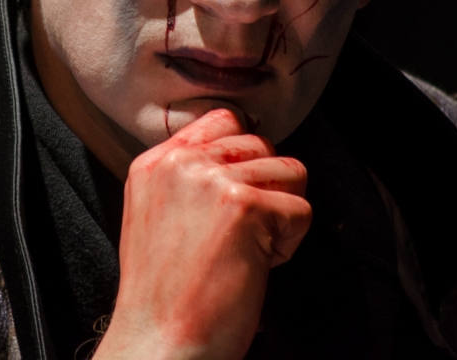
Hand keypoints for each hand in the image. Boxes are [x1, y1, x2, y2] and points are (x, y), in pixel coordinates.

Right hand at [94, 109, 311, 359]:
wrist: (159, 342)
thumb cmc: (164, 295)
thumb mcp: (156, 214)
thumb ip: (189, 178)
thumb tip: (240, 154)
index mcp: (155, 163)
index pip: (222, 119)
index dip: (245, 154)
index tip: (240, 192)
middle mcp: (182, 164)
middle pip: (261, 142)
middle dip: (266, 187)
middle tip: (240, 234)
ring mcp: (213, 181)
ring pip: (290, 171)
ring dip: (280, 215)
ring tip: (247, 250)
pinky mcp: (246, 206)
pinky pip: (301, 209)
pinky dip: (289, 244)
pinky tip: (255, 265)